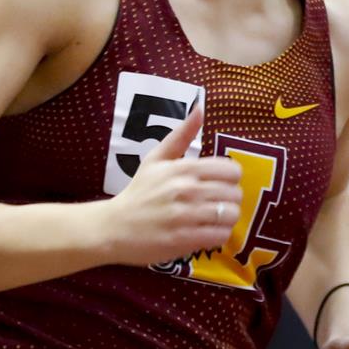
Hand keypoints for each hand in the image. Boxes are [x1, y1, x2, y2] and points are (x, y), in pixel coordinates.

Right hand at [101, 100, 244, 265]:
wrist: (113, 227)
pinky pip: (220, 236)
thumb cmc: (138, 192)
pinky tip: (206, 233)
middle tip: (215, 205)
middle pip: (235, 194)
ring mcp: (186, 216)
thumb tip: (200, 108)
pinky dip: (218, 235)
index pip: (231, 170)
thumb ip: (181, 135)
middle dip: (229, 201)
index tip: (219, 185)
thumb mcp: (156, 158)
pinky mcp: (184, 240)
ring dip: (226, 219)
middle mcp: (187, 189)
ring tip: (212, 220)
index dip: (230, 179)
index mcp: (183, 168)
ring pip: (230, 215)